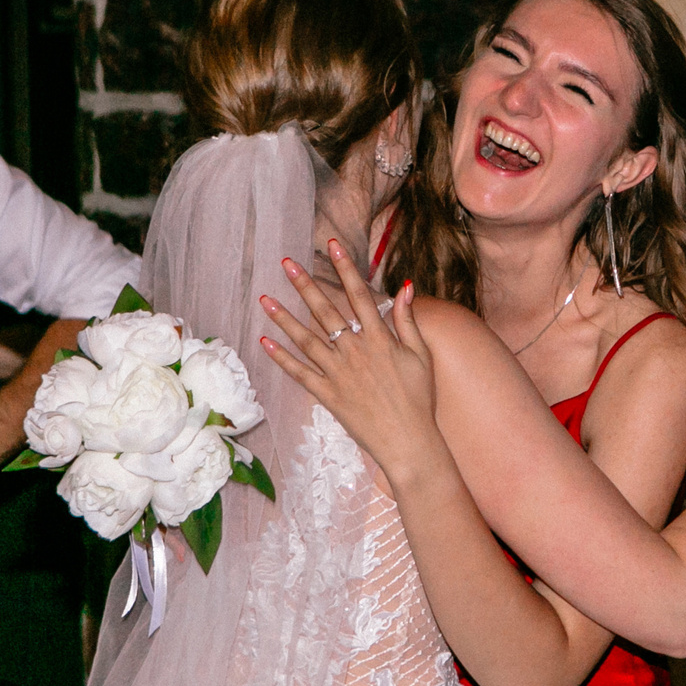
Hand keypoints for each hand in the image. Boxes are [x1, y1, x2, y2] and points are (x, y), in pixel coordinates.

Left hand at [260, 240, 440, 486]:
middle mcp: (354, 351)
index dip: (345, 267)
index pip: (358, 294)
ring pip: (306, 339)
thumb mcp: (420, 355)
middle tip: (286, 263)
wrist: (408, 441)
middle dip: (304, 285)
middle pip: (325, 311)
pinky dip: (282, 358)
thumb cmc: (419, 399)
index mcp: (378, 339)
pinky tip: (265, 342)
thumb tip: (405, 286)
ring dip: (284, 318)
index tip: (332, 244)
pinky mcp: (327, 395)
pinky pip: (300, 373)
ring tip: (265, 299)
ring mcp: (338, 373)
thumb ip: (408, 319)